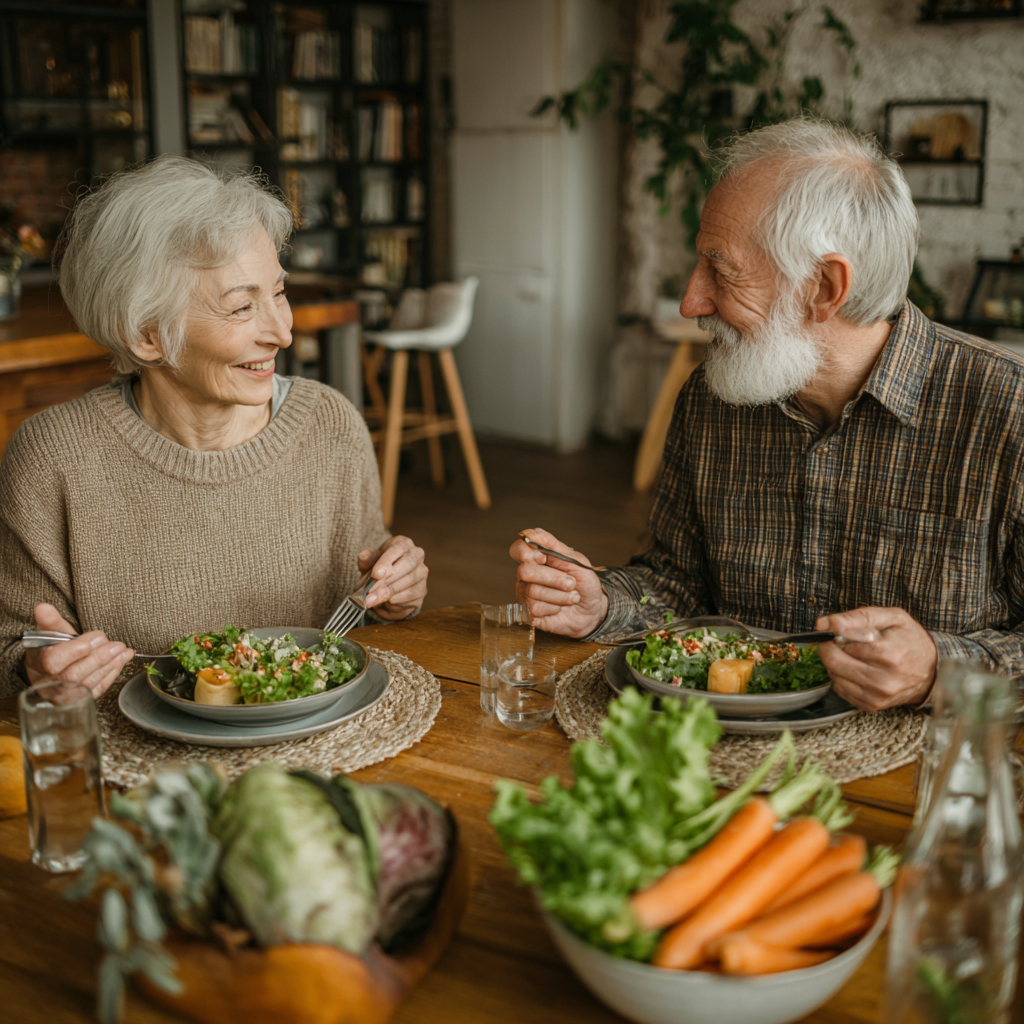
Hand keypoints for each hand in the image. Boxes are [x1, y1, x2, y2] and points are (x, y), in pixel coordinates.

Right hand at [23, 603, 133, 699]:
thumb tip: (42, 606)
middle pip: (74, 675)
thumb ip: (49, 621)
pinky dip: (113, 673)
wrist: (47, 675)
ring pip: (89, 683)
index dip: (77, 649)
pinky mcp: (82, 700)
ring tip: (123, 650)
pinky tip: (122, 659)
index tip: (97, 636)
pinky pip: (99, 689)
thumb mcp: (47, 635)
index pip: (54, 662)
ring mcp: (67, 695)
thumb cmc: (49, 651)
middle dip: (98, 658)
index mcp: (39, 666)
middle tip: (116, 644)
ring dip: (110, 665)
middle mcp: (51, 684)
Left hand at [357, 536, 426, 620]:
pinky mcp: (422, 590)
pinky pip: (411, 595)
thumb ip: (366, 559)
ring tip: (373, 599)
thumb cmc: (378, 571)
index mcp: (403, 544)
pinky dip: (397, 600)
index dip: (386, 561)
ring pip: (409, 581)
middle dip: (389, 578)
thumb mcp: (369, 563)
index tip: (376, 574)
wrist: (386, 588)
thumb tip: (364, 556)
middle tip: (372, 590)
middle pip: (408, 563)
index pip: (398, 548)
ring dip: (389, 592)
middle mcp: (416, 555)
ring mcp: (421, 573)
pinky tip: (386, 602)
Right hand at [510, 528, 607, 637]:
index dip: (527, 552)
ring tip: (572, 596)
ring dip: (560, 595)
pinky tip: (561, 607)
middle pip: (525, 571)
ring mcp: (526, 595)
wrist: (593, 609)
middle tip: (571, 583)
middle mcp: (527, 576)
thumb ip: (554, 546)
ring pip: (533, 591)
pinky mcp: (529, 613)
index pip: (518, 549)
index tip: (544, 557)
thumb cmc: (584, 583)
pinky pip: (535, 608)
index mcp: (536, 559)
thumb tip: (531, 534)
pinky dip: (555, 607)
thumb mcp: (576, 560)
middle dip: (554, 578)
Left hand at [815, 606, 936, 710]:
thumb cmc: (910, 640)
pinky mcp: (871, 705)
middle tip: (838, 639)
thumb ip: (857, 617)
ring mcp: (877, 696)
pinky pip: (840, 688)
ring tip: (853, 653)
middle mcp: (884, 681)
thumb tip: (825, 623)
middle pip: (835, 662)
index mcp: (891, 655)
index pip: (845, 643)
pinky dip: (842, 676)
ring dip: (836, 661)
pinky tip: (857, 667)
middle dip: (829, 647)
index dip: (837, 633)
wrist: (931, 670)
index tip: (837, 628)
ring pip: (834, 675)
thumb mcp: (891, 617)